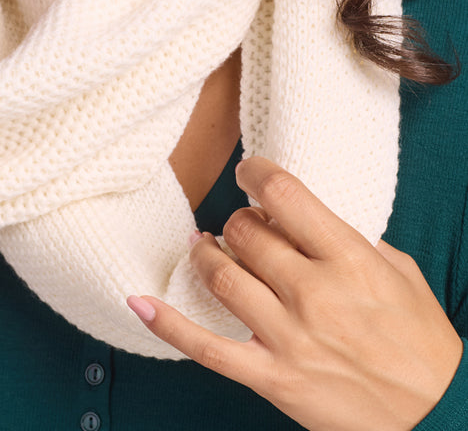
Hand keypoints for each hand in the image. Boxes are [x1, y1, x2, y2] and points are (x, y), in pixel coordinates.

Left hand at [128, 157, 462, 430]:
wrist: (438, 420)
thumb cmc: (422, 344)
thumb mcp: (400, 273)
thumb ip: (350, 239)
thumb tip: (303, 215)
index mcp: (350, 259)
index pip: (283, 194)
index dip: (256, 172)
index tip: (249, 170)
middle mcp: (314, 293)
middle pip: (246, 232)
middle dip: (238, 220)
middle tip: (243, 225)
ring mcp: (289, 338)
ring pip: (221, 276)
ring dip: (205, 253)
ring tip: (206, 246)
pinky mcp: (273, 378)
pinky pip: (206, 348)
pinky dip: (167, 324)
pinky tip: (140, 300)